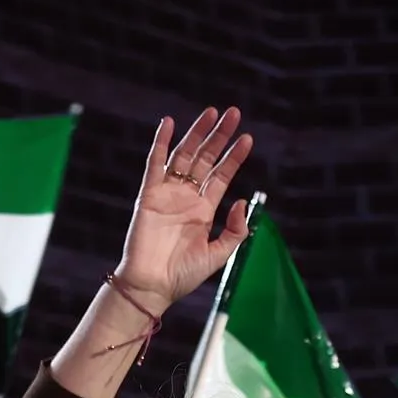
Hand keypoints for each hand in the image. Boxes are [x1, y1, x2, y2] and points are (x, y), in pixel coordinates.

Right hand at [112, 108, 253, 306]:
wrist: (153, 285)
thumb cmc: (183, 275)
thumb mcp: (218, 254)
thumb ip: (234, 230)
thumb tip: (241, 201)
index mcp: (203, 210)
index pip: (221, 176)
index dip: (234, 157)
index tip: (248, 139)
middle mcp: (186, 197)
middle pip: (205, 158)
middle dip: (219, 136)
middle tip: (234, 113)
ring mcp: (167, 193)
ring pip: (184, 155)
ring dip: (197, 133)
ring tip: (212, 113)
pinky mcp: (149, 195)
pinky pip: (154, 164)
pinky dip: (161, 143)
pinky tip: (169, 124)